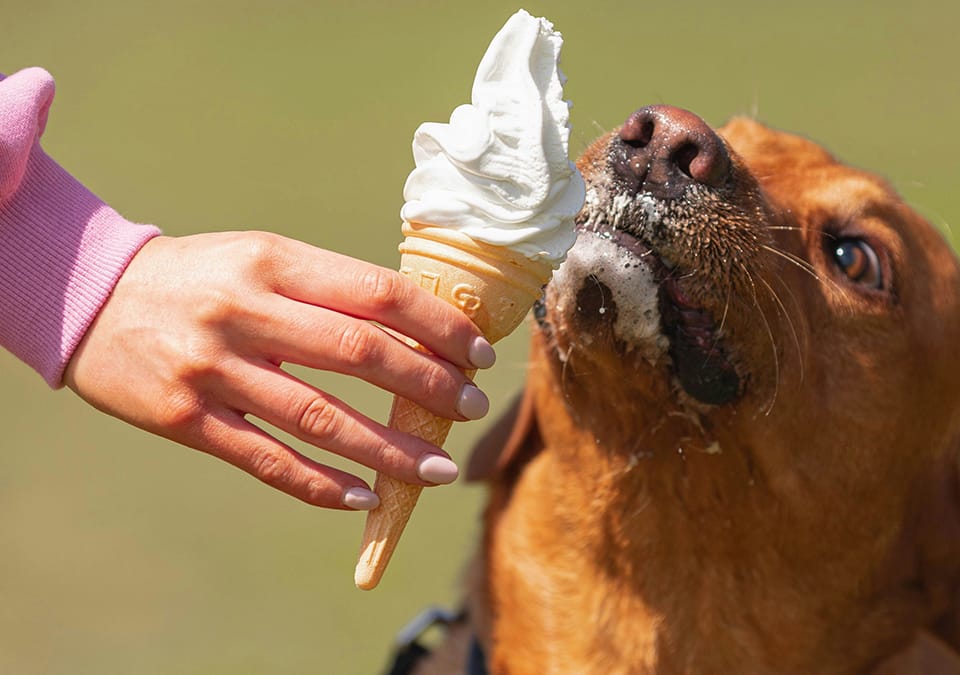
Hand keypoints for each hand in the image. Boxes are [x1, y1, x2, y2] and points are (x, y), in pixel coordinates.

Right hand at [64, 231, 496, 509]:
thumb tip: (419, 331)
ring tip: (439, 468)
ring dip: (389, 449)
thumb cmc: (201, 277)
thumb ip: (330, 289)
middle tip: (473, 407)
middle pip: (359, 353)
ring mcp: (213, 369)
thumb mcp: (262, 257)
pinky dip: (321, 484)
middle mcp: (244, 311)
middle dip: (428, 385)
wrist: (90, 297)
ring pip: (320, 418)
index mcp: (273, 261)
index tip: (479, 353)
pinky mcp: (185, 418)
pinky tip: (365, 496)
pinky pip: (267, 459)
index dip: (438, 326)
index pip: (377, 293)